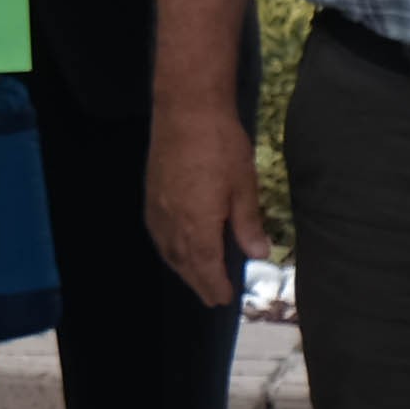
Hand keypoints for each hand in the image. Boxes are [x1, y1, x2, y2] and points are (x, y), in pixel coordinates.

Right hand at [144, 110, 268, 311]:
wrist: (186, 110)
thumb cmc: (220, 144)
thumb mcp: (244, 185)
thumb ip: (247, 223)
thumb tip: (257, 254)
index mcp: (198, 222)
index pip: (206, 266)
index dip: (215, 285)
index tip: (225, 299)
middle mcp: (173, 221)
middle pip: (184, 262)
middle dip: (199, 282)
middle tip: (212, 297)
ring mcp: (158, 208)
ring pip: (168, 250)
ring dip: (183, 268)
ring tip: (196, 277)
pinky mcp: (152, 194)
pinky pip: (158, 233)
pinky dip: (168, 248)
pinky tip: (175, 247)